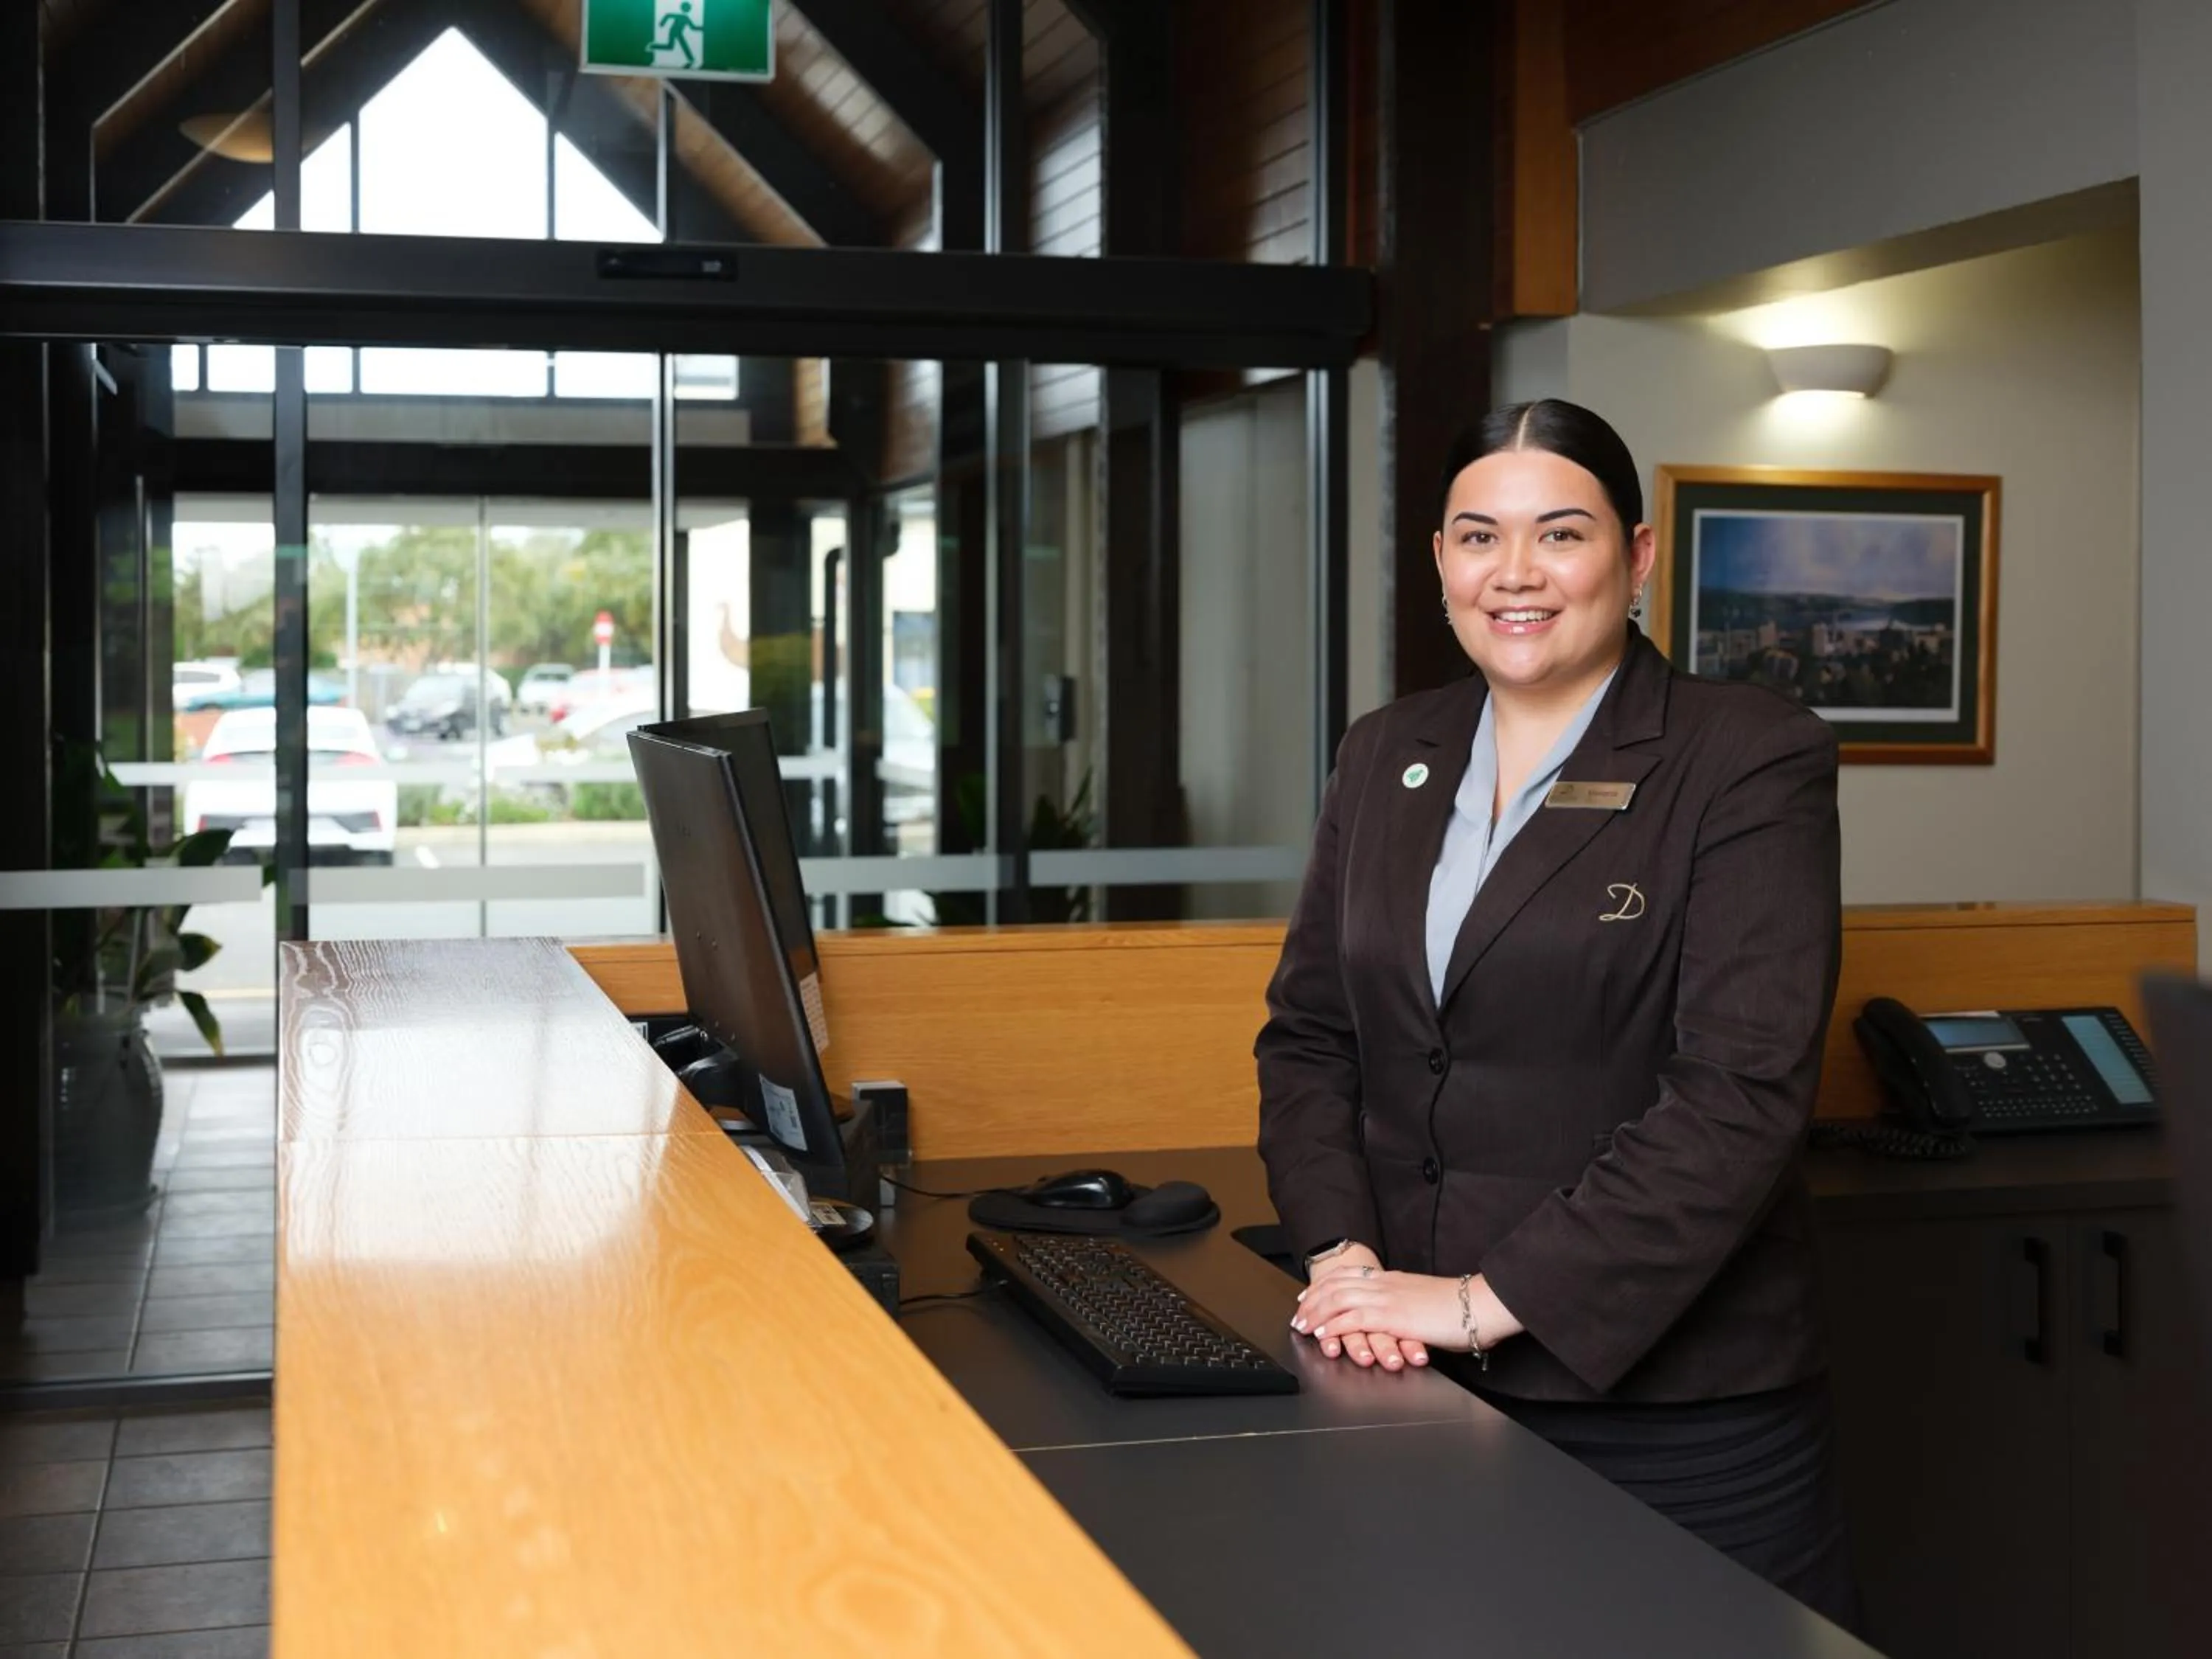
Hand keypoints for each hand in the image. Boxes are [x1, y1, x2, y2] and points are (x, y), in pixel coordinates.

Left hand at [1294, 1270, 1524, 1367]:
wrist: (1480, 1305)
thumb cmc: (1461, 1307)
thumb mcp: (1427, 1302)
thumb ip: (1408, 1306)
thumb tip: (1400, 1317)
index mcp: (1393, 1280)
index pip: (1349, 1276)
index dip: (1325, 1285)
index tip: (1309, 1295)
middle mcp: (1386, 1285)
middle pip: (1337, 1285)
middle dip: (1312, 1299)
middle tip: (1297, 1313)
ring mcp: (1388, 1299)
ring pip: (1339, 1300)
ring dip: (1316, 1313)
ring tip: (1302, 1326)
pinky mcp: (1393, 1317)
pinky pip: (1354, 1319)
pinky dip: (1334, 1326)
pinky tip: (1323, 1335)